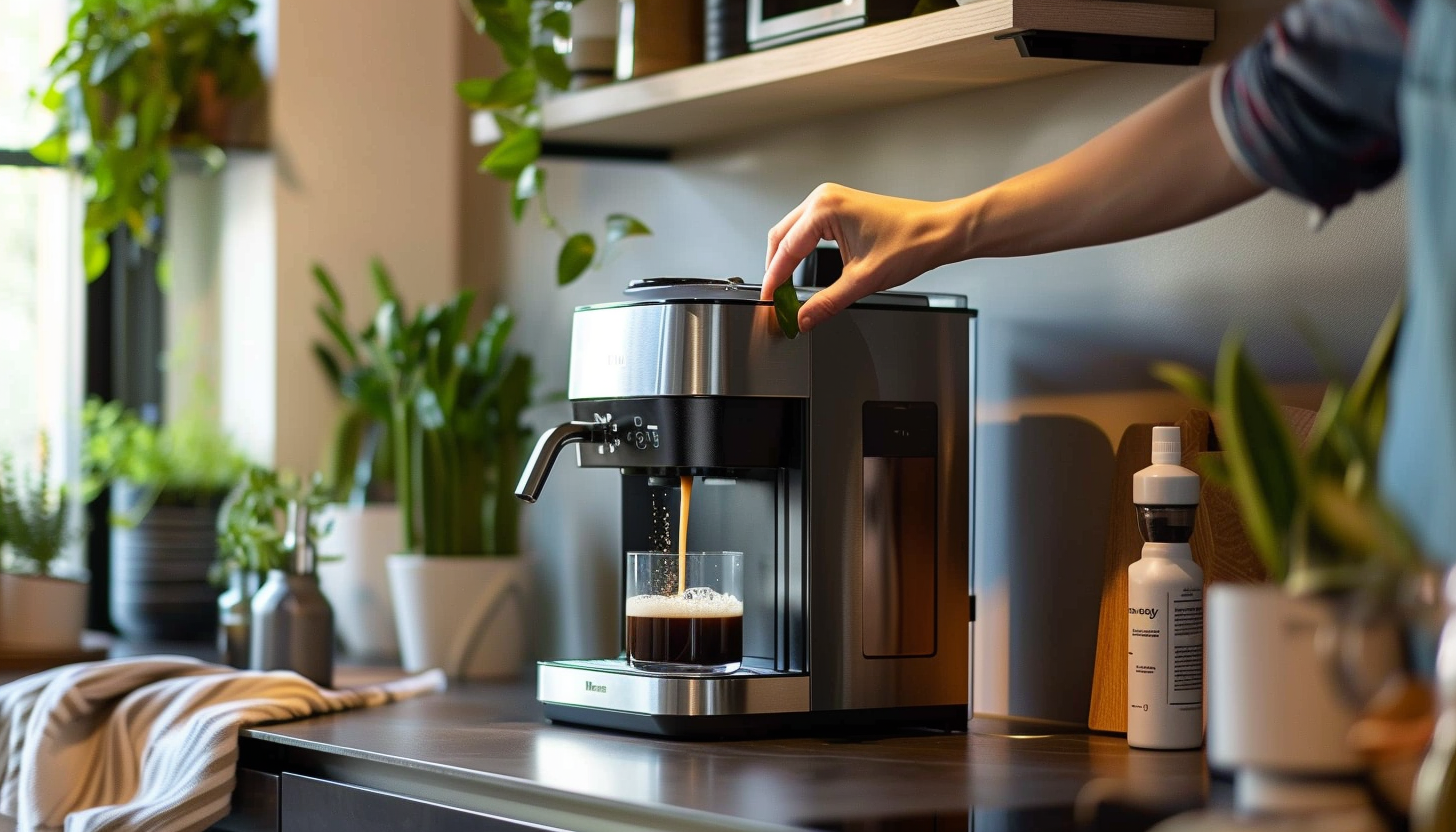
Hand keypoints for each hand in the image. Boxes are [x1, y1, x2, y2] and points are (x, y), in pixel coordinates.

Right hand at [760, 183, 964, 332]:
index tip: (769, 301)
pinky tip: (801, 269)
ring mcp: (832, 200)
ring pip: (792, 232)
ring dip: (785, 259)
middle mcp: (824, 198)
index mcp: (824, 208)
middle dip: (775, 269)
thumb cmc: (911, 242)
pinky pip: (807, 229)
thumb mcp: (863, 281)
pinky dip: (800, 250)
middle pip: (781, 237)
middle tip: (774, 299)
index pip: (786, 249)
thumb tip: (803, 319)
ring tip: (785, 288)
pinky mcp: (841, 208)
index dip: (774, 280)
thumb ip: (826, 303)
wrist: (939, 231)